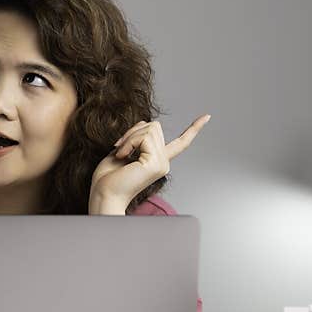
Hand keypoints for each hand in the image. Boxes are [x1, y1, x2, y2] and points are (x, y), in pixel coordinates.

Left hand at [89, 115, 209, 211]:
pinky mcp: (155, 163)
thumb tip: (146, 123)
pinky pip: (143, 137)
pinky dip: (129, 142)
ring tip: (120, 154)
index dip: (193, 129)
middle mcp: (164, 162)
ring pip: (150, 128)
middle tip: (119, 148)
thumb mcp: (123, 150)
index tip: (206, 117)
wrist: (104, 195)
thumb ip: (136, 137)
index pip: (180, 143)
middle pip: (154, 126)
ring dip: (129, 137)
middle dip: (133, 131)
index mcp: (157, 161)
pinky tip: (122, 156)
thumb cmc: (108, 178)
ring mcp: (162, 163)